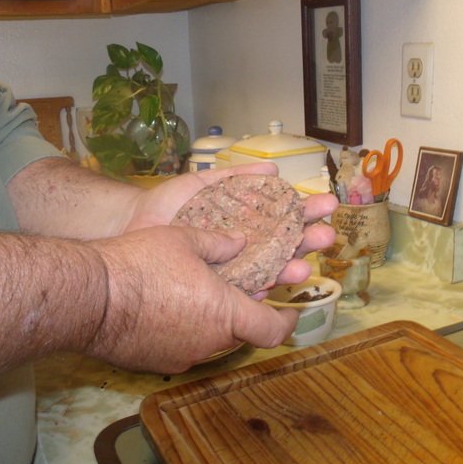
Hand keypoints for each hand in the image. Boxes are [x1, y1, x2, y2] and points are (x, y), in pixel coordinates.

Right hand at [85, 224, 298, 372]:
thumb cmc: (137, 263)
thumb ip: (217, 242)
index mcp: (224, 312)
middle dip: (240, 312)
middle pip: (239, 333)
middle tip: (232, 290)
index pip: (272, 330)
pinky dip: (184, 331)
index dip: (286, 322)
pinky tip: (165, 308)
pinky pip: (182, 347)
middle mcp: (209, 342)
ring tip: (193, 295)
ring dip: (209, 321)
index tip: (289, 312)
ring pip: (209, 340)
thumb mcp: (181, 238)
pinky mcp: (157, 364)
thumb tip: (240, 241)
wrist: (87, 298)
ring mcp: (182, 357)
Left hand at [125, 163, 338, 291]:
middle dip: (308, 241)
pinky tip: (270, 289)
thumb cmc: (169, 205)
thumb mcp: (204, 184)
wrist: (135, 225)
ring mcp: (233, 270)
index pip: (285, 216)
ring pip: (269, 272)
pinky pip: (240, 295)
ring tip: (305, 266)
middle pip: (285, 246)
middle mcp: (246, 246)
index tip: (327, 204)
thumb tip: (273, 168)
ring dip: (290, 270)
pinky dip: (256, 294)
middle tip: (327, 234)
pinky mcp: (216, 290)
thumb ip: (236, 176)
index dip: (307, 211)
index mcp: (248, 220)